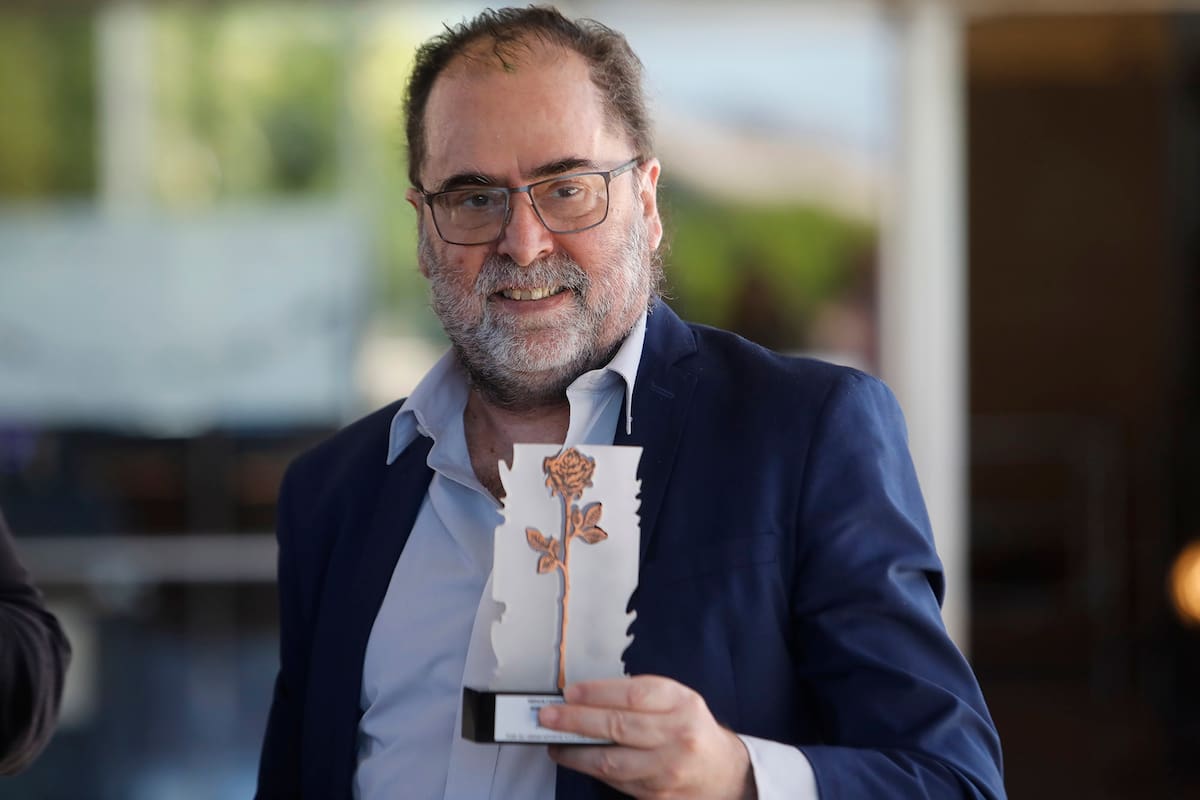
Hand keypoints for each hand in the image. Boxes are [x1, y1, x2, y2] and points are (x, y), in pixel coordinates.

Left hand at [538, 675, 755, 799]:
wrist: (722, 772)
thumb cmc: (691, 728)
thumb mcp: (676, 699)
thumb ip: (637, 694)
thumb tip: (586, 696)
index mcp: (682, 704)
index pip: (633, 695)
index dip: (597, 693)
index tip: (569, 693)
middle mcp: (678, 736)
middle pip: (618, 726)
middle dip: (576, 720)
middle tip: (548, 716)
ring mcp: (668, 770)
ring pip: (612, 761)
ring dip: (576, 752)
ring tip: (554, 742)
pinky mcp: (657, 795)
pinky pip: (616, 782)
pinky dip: (591, 770)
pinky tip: (576, 759)